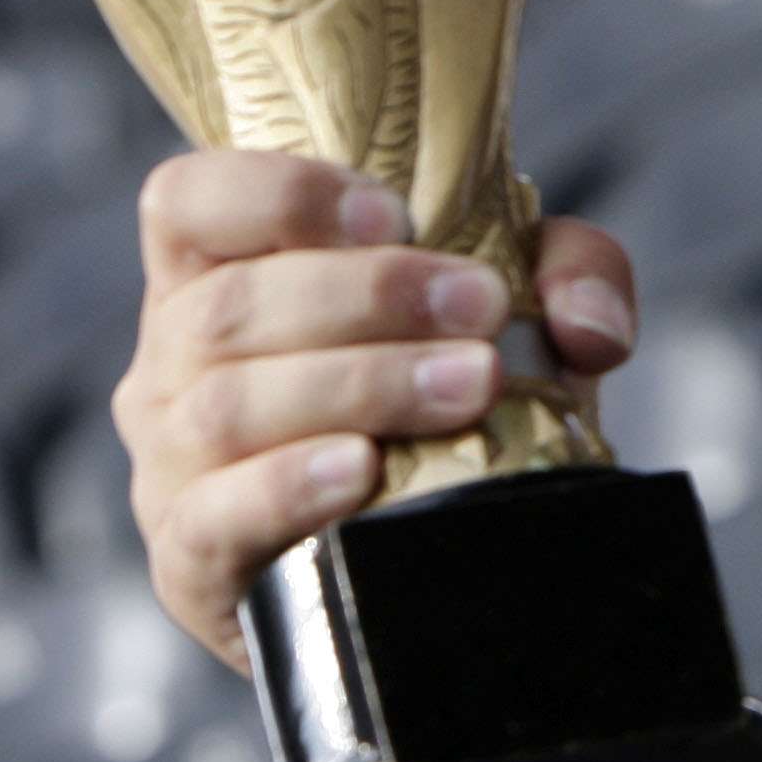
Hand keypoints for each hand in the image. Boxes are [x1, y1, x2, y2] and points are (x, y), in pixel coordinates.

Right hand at [112, 150, 638, 671]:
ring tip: (469, 385)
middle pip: (227, 306)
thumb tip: (588, 324)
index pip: (190, 202)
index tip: (395, 213)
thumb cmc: (448, 411)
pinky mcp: (193, 564)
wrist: (423, 566)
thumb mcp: (513, 320)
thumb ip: (569, 277)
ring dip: (360, 385)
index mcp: (219, 281)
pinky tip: (361, 469)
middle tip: (481, 309)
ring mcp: (173, 468)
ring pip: (228, 406)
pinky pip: (214, 517)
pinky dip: (288, 485)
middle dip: (369, 295)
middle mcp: (174, 366)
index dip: (280, 194)